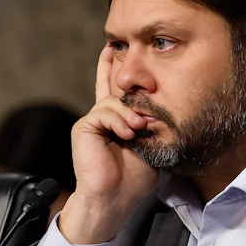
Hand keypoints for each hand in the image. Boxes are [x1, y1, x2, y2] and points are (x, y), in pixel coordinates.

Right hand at [58, 45, 159, 244]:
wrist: (113, 198)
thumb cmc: (133, 180)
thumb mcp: (152, 149)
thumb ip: (154, 130)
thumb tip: (160, 112)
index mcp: (119, 124)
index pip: (120, 94)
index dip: (119, 72)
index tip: (121, 52)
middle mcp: (104, 119)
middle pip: (108, 85)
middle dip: (113, 66)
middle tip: (118, 47)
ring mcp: (93, 122)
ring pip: (112, 101)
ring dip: (129, 113)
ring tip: (138, 129)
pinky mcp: (84, 127)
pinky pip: (102, 111)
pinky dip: (118, 121)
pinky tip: (126, 134)